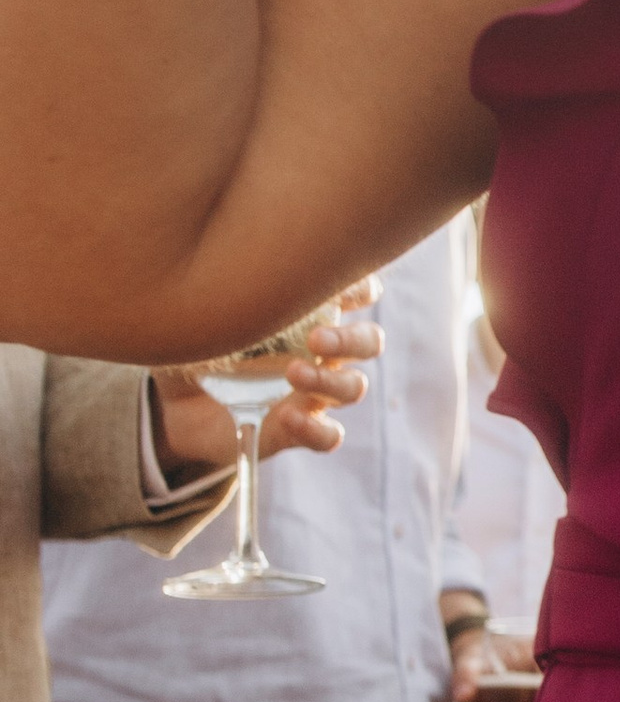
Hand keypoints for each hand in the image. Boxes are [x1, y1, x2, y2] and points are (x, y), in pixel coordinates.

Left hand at [152, 291, 380, 470]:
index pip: (355, 293)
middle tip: (316, 340)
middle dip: (351, 339)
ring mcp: (311, 394)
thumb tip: (223, 265)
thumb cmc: (191, 345)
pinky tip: (287, 418)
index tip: (340, 285)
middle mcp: (318, 353)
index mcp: (305, 314)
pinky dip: (316, 429)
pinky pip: (328, 436)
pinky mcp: (297, 431)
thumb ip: (221, 291)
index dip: (360, 288)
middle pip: (367, 342)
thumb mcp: (201, 313)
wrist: (170, 406)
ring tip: (293, 375)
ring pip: (353, 388)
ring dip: (331, 381)